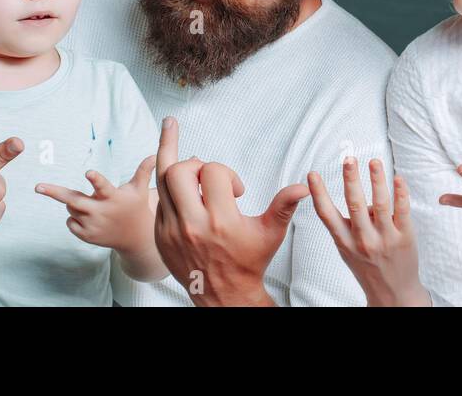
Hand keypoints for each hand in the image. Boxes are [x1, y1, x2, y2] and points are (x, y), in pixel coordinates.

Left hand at [36, 155, 156, 255]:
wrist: (134, 238)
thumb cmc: (136, 207)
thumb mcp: (140, 188)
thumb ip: (144, 170)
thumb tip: (153, 154)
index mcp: (113, 197)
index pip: (103, 186)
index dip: (95, 180)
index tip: (88, 172)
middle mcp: (101, 212)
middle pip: (73, 200)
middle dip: (55, 193)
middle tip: (37, 186)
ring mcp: (92, 225)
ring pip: (71, 208)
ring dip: (75, 203)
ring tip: (92, 204)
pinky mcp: (86, 236)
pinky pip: (70, 222)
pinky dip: (74, 217)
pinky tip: (89, 217)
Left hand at [153, 116, 306, 306]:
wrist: (225, 295)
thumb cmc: (249, 261)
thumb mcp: (271, 233)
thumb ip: (284, 205)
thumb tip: (303, 186)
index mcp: (221, 221)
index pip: (212, 172)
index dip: (228, 173)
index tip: (236, 189)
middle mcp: (192, 225)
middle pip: (178, 172)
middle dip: (196, 166)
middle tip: (207, 177)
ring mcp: (172, 231)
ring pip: (161, 183)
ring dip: (178, 173)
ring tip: (190, 170)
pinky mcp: (161, 237)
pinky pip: (158, 202)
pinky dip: (171, 193)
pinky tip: (185, 194)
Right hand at [308, 157, 429, 306]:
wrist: (393, 294)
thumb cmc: (369, 267)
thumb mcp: (349, 250)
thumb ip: (348, 224)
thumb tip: (359, 195)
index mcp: (344, 242)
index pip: (326, 214)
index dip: (318, 192)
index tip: (312, 174)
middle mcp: (363, 240)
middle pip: (354, 204)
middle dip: (350, 179)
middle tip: (348, 159)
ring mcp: (385, 239)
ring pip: (380, 203)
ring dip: (377, 179)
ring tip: (374, 161)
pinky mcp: (405, 237)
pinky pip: (402, 211)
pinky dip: (400, 193)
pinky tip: (398, 178)